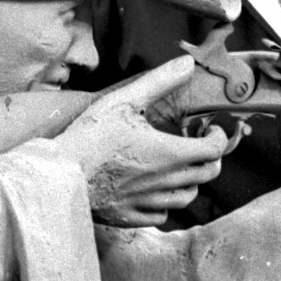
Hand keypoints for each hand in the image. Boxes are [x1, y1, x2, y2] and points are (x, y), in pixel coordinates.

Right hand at [45, 56, 229, 222]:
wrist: (61, 174)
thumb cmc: (91, 135)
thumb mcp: (125, 100)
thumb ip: (160, 81)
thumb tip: (188, 62)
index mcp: (169, 153)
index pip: (214, 150)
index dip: (219, 138)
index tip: (211, 130)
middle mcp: (166, 181)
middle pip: (207, 174)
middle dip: (211, 158)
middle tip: (199, 146)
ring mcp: (150, 202)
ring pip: (188, 197)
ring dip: (191, 181)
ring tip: (180, 167)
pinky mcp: (132, 217)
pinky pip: (162, 216)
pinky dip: (165, 204)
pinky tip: (155, 191)